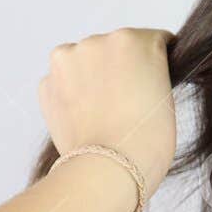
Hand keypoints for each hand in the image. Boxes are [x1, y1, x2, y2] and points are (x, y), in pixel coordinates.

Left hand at [37, 28, 176, 193]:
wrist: (108, 170)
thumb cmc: (146, 142)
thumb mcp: (164, 97)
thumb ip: (148, 74)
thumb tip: (132, 77)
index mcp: (136, 41)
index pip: (151, 41)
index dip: (153, 62)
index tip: (151, 79)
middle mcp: (99, 41)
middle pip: (113, 49)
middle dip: (118, 70)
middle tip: (125, 103)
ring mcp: (68, 60)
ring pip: (83, 62)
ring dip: (90, 78)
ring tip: (101, 113)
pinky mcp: (46, 83)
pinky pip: (62, 82)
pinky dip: (70, 95)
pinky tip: (83, 118)